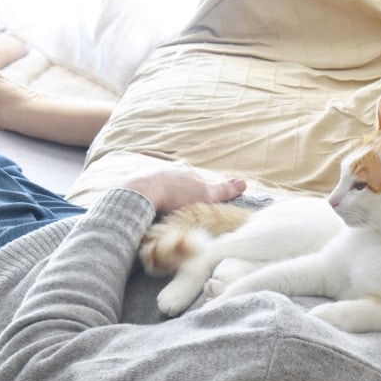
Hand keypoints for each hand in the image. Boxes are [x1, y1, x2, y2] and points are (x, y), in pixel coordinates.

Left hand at [123, 163, 246, 212]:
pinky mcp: (136, 185)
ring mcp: (150, 175)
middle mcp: (166, 168)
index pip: (196, 179)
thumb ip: (224, 190)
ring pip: (161, 188)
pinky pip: (147, 194)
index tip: (197, 205)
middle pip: (178, 183)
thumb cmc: (176, 194)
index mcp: (184, 167)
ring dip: (164, 199)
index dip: (199, 192)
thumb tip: (244, 182)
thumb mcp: (206, 194)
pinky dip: (151, 202)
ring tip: (165, 213)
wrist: (142, 194)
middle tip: (180, 211)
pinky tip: (151, 212)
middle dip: (180, 196)